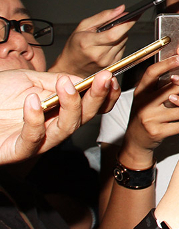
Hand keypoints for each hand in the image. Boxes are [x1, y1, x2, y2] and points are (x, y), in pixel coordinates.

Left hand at [0, 69, 119, 163]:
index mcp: (58, 109)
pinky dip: (35, 119)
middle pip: (84, 117)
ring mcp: (36, 140)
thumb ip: (56, 81)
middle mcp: (51, 126)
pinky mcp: (17, 151)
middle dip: (96, 97)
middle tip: (102, 78)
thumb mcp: (29, 80)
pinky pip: (33, 139)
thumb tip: (81, 80)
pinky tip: (32, 101)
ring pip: (65, 128)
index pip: (89, 105)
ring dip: (71, 105)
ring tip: (66, 85)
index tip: (110, 78)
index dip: (103, 94)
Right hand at [48, 5, 133, 76]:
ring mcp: (106, 62)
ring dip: (121, 36)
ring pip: (124, 42)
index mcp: (88, 43)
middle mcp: (98, 55)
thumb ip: (103, 16)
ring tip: (107, 36)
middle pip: (121, 37)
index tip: (134, 16)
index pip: (113, 34)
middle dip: (122, 27)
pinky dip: (119, 44)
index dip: (126, 24)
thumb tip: (121, 9)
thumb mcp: (83, 26)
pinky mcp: (112, 65)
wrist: (70, 67)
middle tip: (116, 24)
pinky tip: (109, 44)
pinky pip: (123, 49)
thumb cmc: (75, 46)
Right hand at [119, 54, 178, 167]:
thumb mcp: (145, 97)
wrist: (136, 141)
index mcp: (141, 92)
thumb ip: (158, 85)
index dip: (167, 64)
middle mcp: (144, 104)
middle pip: (172, 90)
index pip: (152, 73)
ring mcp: (150, 119)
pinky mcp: (158, 132)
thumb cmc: (145, 114)